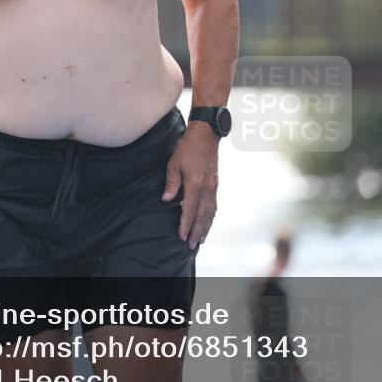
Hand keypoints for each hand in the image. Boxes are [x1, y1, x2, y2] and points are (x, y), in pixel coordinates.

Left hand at [161, 126, 218, 249]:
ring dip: (205, 227)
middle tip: (192, 246)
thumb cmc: (188, 147)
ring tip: (201, 239)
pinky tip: (208, 221)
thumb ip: (171, 183)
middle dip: (197, 232)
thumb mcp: (174, 163)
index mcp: (195, 184)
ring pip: (210, 212)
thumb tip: (166, 200)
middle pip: (202, 216)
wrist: (206, 135)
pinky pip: (214, 204)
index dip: (185, 224)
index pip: (189, 210)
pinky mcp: (215, 183)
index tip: (181, 236)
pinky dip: (211, 216)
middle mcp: (207, 188)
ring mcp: (213, 186)